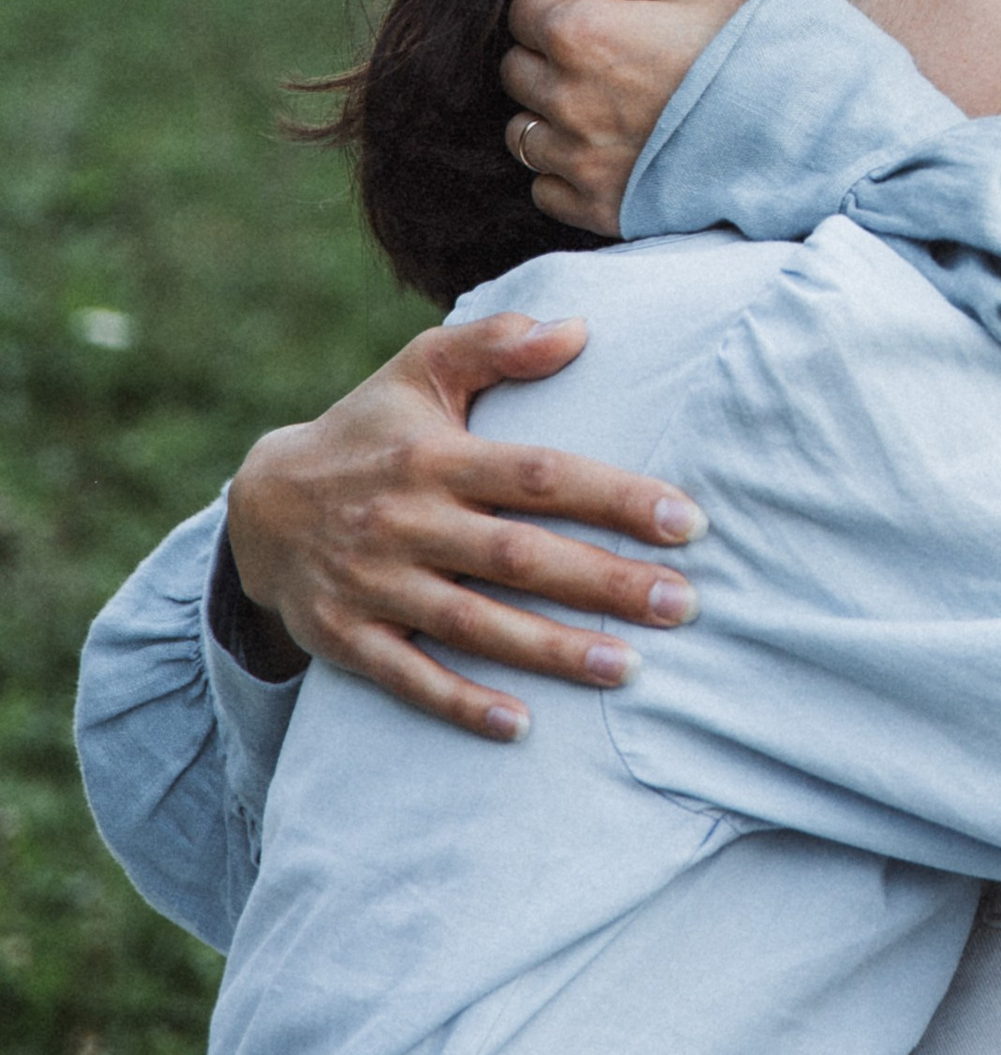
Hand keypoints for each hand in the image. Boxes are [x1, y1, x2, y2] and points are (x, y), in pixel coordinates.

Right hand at [224, 312, 707, 741]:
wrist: (259, 506)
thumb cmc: (369, 432)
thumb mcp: (420, 369)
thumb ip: (497, 343)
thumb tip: (579, 328)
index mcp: (435, 457)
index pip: (540, 475)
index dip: (615, 498)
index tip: (686, 521)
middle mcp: (405, 521)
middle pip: (518, 557)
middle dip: (604, 583)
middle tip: (684, 605)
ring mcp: (373, 584)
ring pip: (473, 624)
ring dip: (551, 650)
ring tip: (628, 668)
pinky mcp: (345, 638)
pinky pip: (407, 677)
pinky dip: (460, 704)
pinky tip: (521, 726)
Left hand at [498, 0, 739, 235]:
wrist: (790, 133)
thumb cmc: (742, 52)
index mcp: (580, 35)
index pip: (523, 11)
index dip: (558, 5)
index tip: (596, 11)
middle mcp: (564, 99)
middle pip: (515, 70)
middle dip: (547, 57)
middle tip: (603, 59)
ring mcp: (576, 159)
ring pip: (520, 132)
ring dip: (549, 116)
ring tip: (604, 110)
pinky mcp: (594, 207)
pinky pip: (545, 187)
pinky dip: (564, 172)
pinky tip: (608, 155)